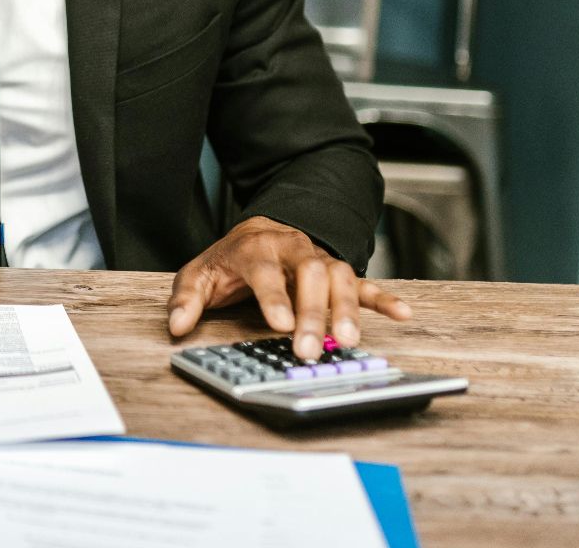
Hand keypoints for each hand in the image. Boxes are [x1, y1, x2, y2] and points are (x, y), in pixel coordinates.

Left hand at [166, 216, 411, 360]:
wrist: (262, 231)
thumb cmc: (231, 260)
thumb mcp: (199, 274)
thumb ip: (186, 300)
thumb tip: (176, 327)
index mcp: (257, 248)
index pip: (266, 270)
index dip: (274, 297)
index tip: (280, 325)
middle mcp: (294, 250)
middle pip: (310, 275)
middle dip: (313, 312)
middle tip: (311, 348)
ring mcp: (320, 260)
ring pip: (341, 277)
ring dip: (347, 309)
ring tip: (349, 341)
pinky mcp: (340, 273)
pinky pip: (365, 284)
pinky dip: (383, 298)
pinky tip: (402, 314)